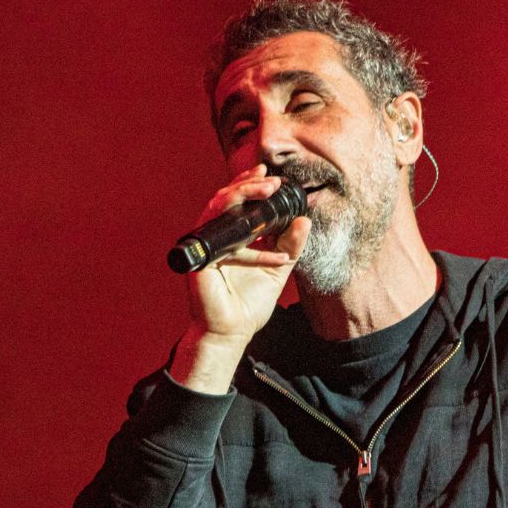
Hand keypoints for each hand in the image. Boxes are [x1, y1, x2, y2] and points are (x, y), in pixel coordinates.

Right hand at [170, 165, 309, 391]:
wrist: (232, 331)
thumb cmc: (250, 302)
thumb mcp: (278, 268)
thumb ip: (290, 245)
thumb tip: (304, 220)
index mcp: (232, 234)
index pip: (237, 201)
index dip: (250, 184)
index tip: (271, 176)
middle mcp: (217, 236)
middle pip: (225, 198)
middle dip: (248, 184)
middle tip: (271, 181)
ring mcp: (207, 246)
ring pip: (218, 208)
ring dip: (241, 195)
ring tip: (266, 189)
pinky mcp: (203, 261)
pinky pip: (223, 243)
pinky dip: (249, 247)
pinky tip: (274, 255)